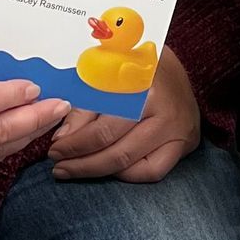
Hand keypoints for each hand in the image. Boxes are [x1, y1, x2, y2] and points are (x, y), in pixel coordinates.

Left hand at [49, 49, 200, 185]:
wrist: (172, 66)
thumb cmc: (134, 65)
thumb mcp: (106, 74)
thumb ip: (86, 104)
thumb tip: (63, 138)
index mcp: (143, 86)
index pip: (103, 126)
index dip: (74, 141)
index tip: (54, 147)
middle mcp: (164, 110)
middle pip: (116, 149)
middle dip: (81, 161)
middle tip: (59, 165)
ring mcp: (177, 129)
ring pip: (132, 164)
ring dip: (97, 171)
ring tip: (75, 169)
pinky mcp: (185, 143)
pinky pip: (154, 171)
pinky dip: (128, 174)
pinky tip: (109, 170)